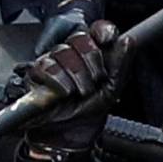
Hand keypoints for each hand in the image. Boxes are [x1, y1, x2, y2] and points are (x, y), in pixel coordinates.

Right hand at [26, 19, 121, 149]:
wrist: (69, 132)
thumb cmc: (89, 110)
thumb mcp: (112, 88)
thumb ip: (121, 64)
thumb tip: (126, 41)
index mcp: (92, 52)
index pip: (96, 29)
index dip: (102, 30)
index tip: (107, 40)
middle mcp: (72, 53)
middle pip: (79, 38)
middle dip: (90, 58)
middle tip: (95, 79)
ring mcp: (53, 62)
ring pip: (62, 51)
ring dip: (75, 73)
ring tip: (80, 91)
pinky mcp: (36, 74)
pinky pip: (44, 66)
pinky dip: (57, 79)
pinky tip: (65, 92)